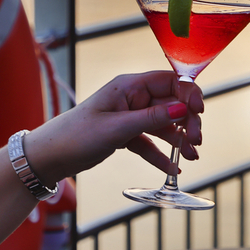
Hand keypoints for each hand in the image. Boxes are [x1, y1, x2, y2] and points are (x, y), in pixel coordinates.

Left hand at [26, 71, 203, 184]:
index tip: (200, 112)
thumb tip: (184, 109)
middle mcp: (132, 97)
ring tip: (191, 157)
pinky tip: (173, 168)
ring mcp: (129, 116)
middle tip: (196, 142)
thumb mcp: (117, 128)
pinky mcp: (125, 134)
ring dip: (178, 139)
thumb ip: (152, 118)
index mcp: (129, 85)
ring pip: (163, 124)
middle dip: (186, 122)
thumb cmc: (77, 135)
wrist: (50, 156)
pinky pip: (150, 141)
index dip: (188, 94)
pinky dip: (161, 153)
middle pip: (171, 104)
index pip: (170, 81)